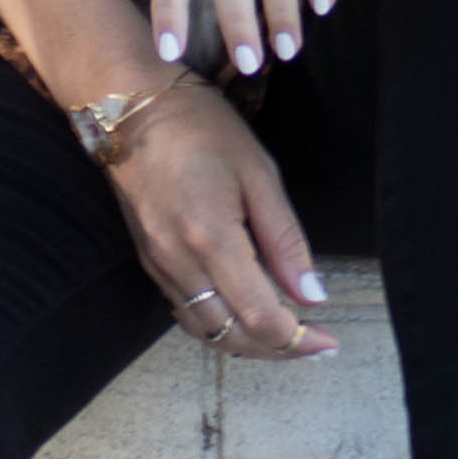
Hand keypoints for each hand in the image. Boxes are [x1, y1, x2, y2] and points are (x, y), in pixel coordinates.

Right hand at [105, 78, 330, 355]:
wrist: (128, 109)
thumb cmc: (200, 128)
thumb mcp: (259, 174)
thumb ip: (285, 240)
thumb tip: (312, 295)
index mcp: (211, 239)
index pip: (259, 317)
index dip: (298, 340)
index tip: (329, 341)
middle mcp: (179, 263)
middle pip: (232, 336)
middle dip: (278, 349)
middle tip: (315, 342)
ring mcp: (159, 265)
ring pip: (206, 331)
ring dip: (248, 342)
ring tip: (286, 334)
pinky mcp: (149, 261)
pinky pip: (186, 311)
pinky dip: (220, 323)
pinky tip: (245, 311)